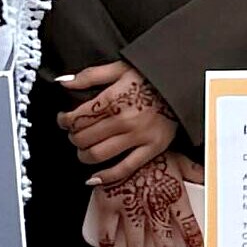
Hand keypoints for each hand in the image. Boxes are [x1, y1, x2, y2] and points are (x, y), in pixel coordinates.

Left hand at [55, 62, 175, 182]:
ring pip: (98, 154)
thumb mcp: (119, 68)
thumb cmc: (150, 76)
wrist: (183, 84)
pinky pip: (125, 168)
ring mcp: (138, 137)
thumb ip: (89, 76)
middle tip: (74, 134)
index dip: (65, 121)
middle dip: (73, 137)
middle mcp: (124, 120)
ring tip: (83, 150)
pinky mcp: (152, 149)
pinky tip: (94, 178)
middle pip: (84, 137)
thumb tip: (63, 82)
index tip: (64, 120)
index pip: (77, 117)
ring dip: (83, 155)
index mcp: (113, 99)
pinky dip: (106, 176)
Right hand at [84, 153, 207, 246]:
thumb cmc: (150, 149)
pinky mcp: (108, 204)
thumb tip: (213, 183)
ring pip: (136, 246)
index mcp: (174, 195)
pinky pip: (107, 235)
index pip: (191, 231)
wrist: (120, 136)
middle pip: (164, 245)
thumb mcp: (179, 159)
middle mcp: (154, 205)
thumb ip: (197, 174)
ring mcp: (130, 206)